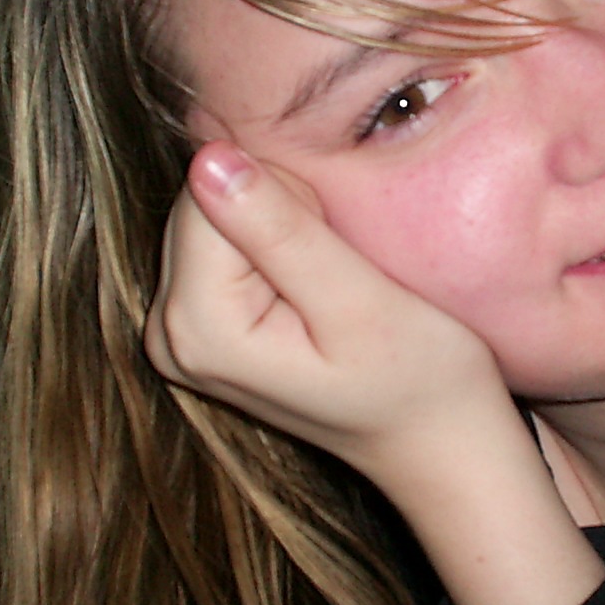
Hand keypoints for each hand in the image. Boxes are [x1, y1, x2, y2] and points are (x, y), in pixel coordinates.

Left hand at [145, 140, 604, 604]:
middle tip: (339, 270)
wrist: (437, 444)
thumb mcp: (360, 302)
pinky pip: (219, 246)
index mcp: (200, 329)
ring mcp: (178, 337)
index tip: (337, 250)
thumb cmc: (421, 380)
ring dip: (275, 229)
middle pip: (201, 206)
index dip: (286, 196)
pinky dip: (270, 248)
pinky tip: (311, 289)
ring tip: (329, 283)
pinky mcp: (198, 330)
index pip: (209, 193)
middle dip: (274, 212)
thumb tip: (208, 159)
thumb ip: (282, 232)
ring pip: (210, 218)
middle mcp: (168, 336)